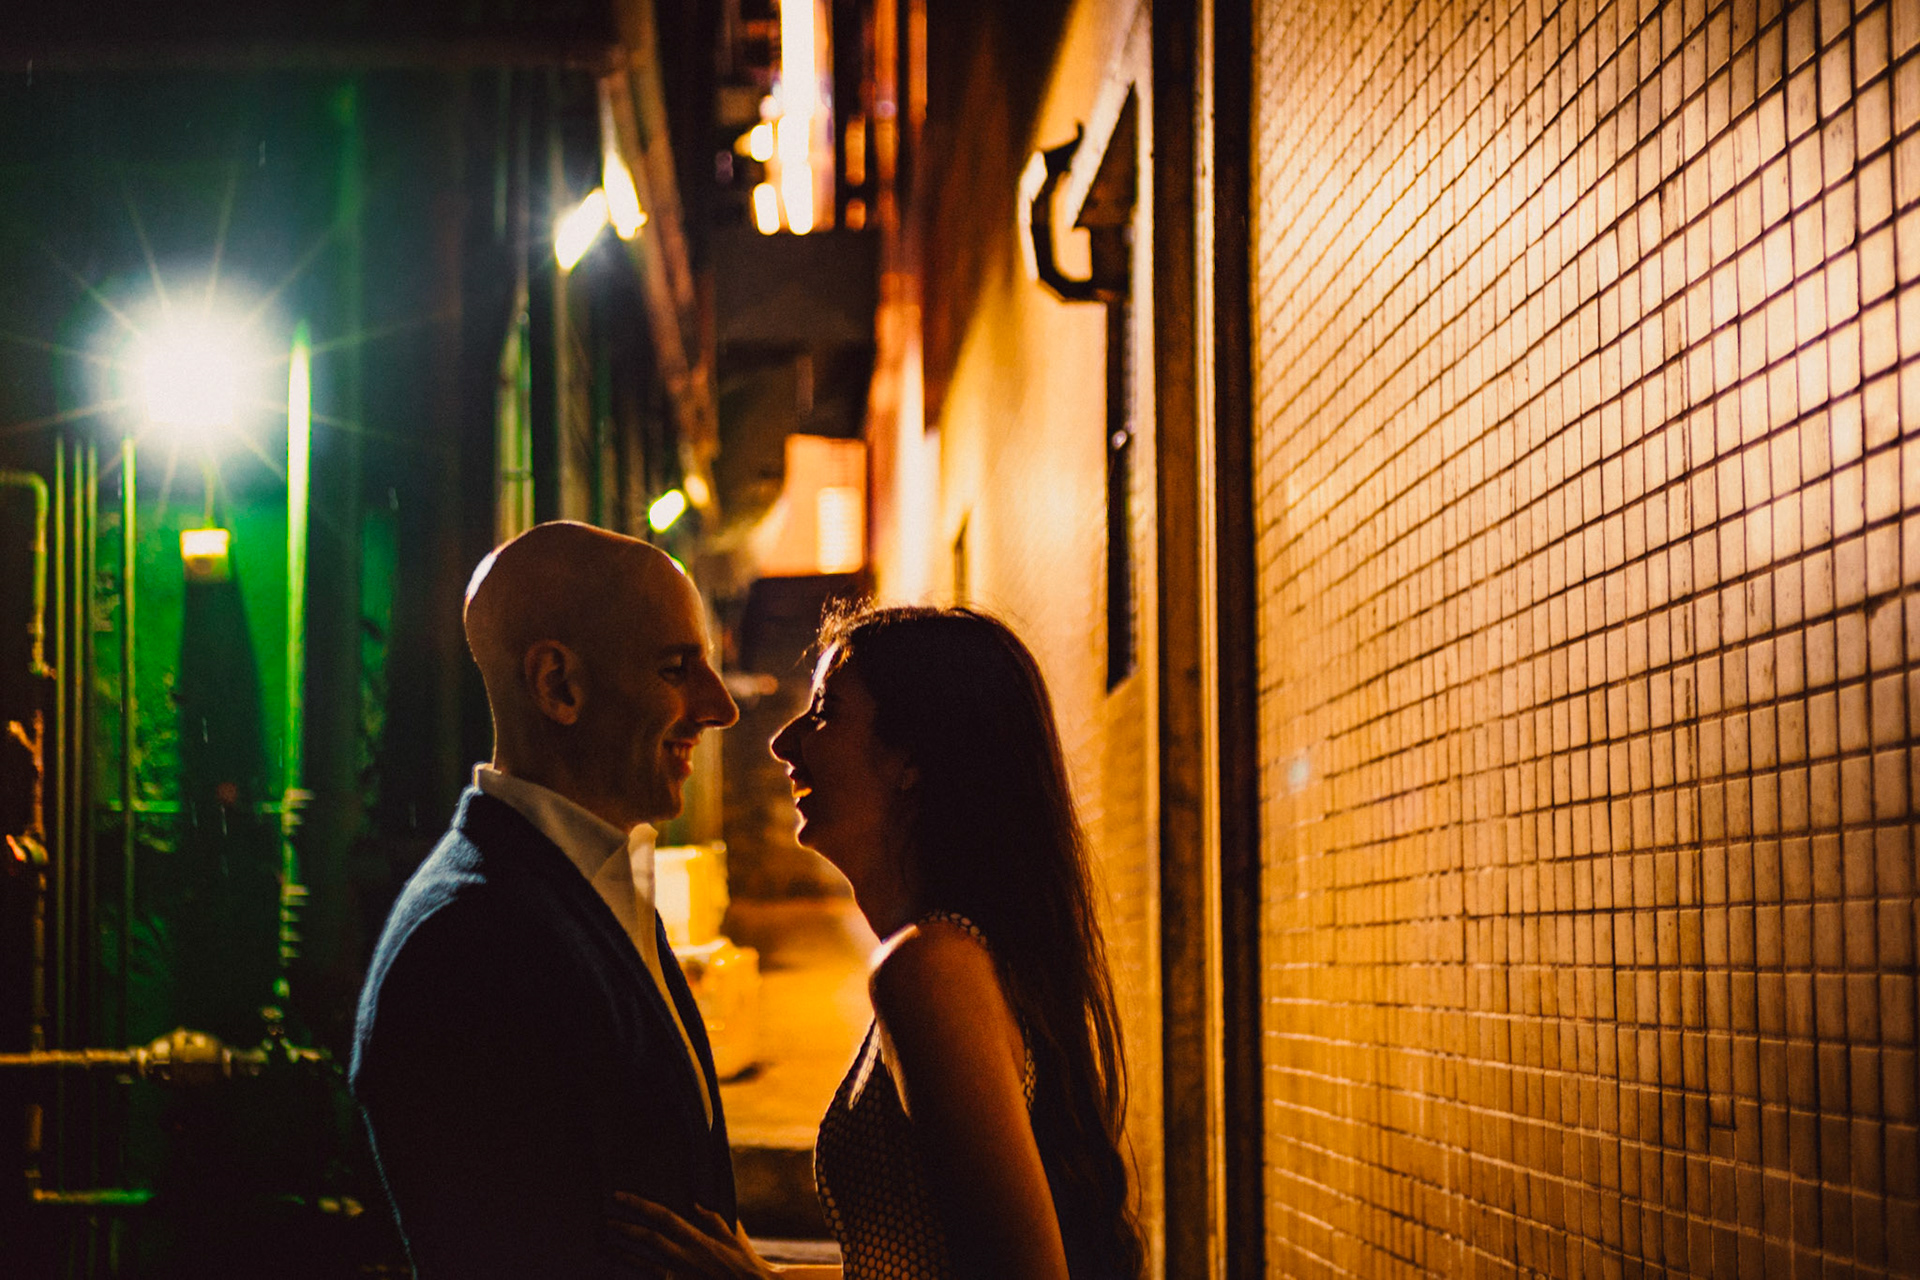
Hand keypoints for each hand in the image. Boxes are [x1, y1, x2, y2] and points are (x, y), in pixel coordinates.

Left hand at [609, 1193, 778, 1279]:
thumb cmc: (742, 1260)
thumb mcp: (731, 1233)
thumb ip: (711, 1218)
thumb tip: (694, 1202)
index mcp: (697, 1238)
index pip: (663, 1217)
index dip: (639, 1205)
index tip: (620, 1196)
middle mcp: (685, 1256)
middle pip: (648, 1239)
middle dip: (625, 1228)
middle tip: (605, 1220)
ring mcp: (680, 1275)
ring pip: (645, 1263)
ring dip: (624, 1253)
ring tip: (606, 1245)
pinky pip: (654, 1279)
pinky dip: (638, 1273)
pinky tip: (623, 1270)